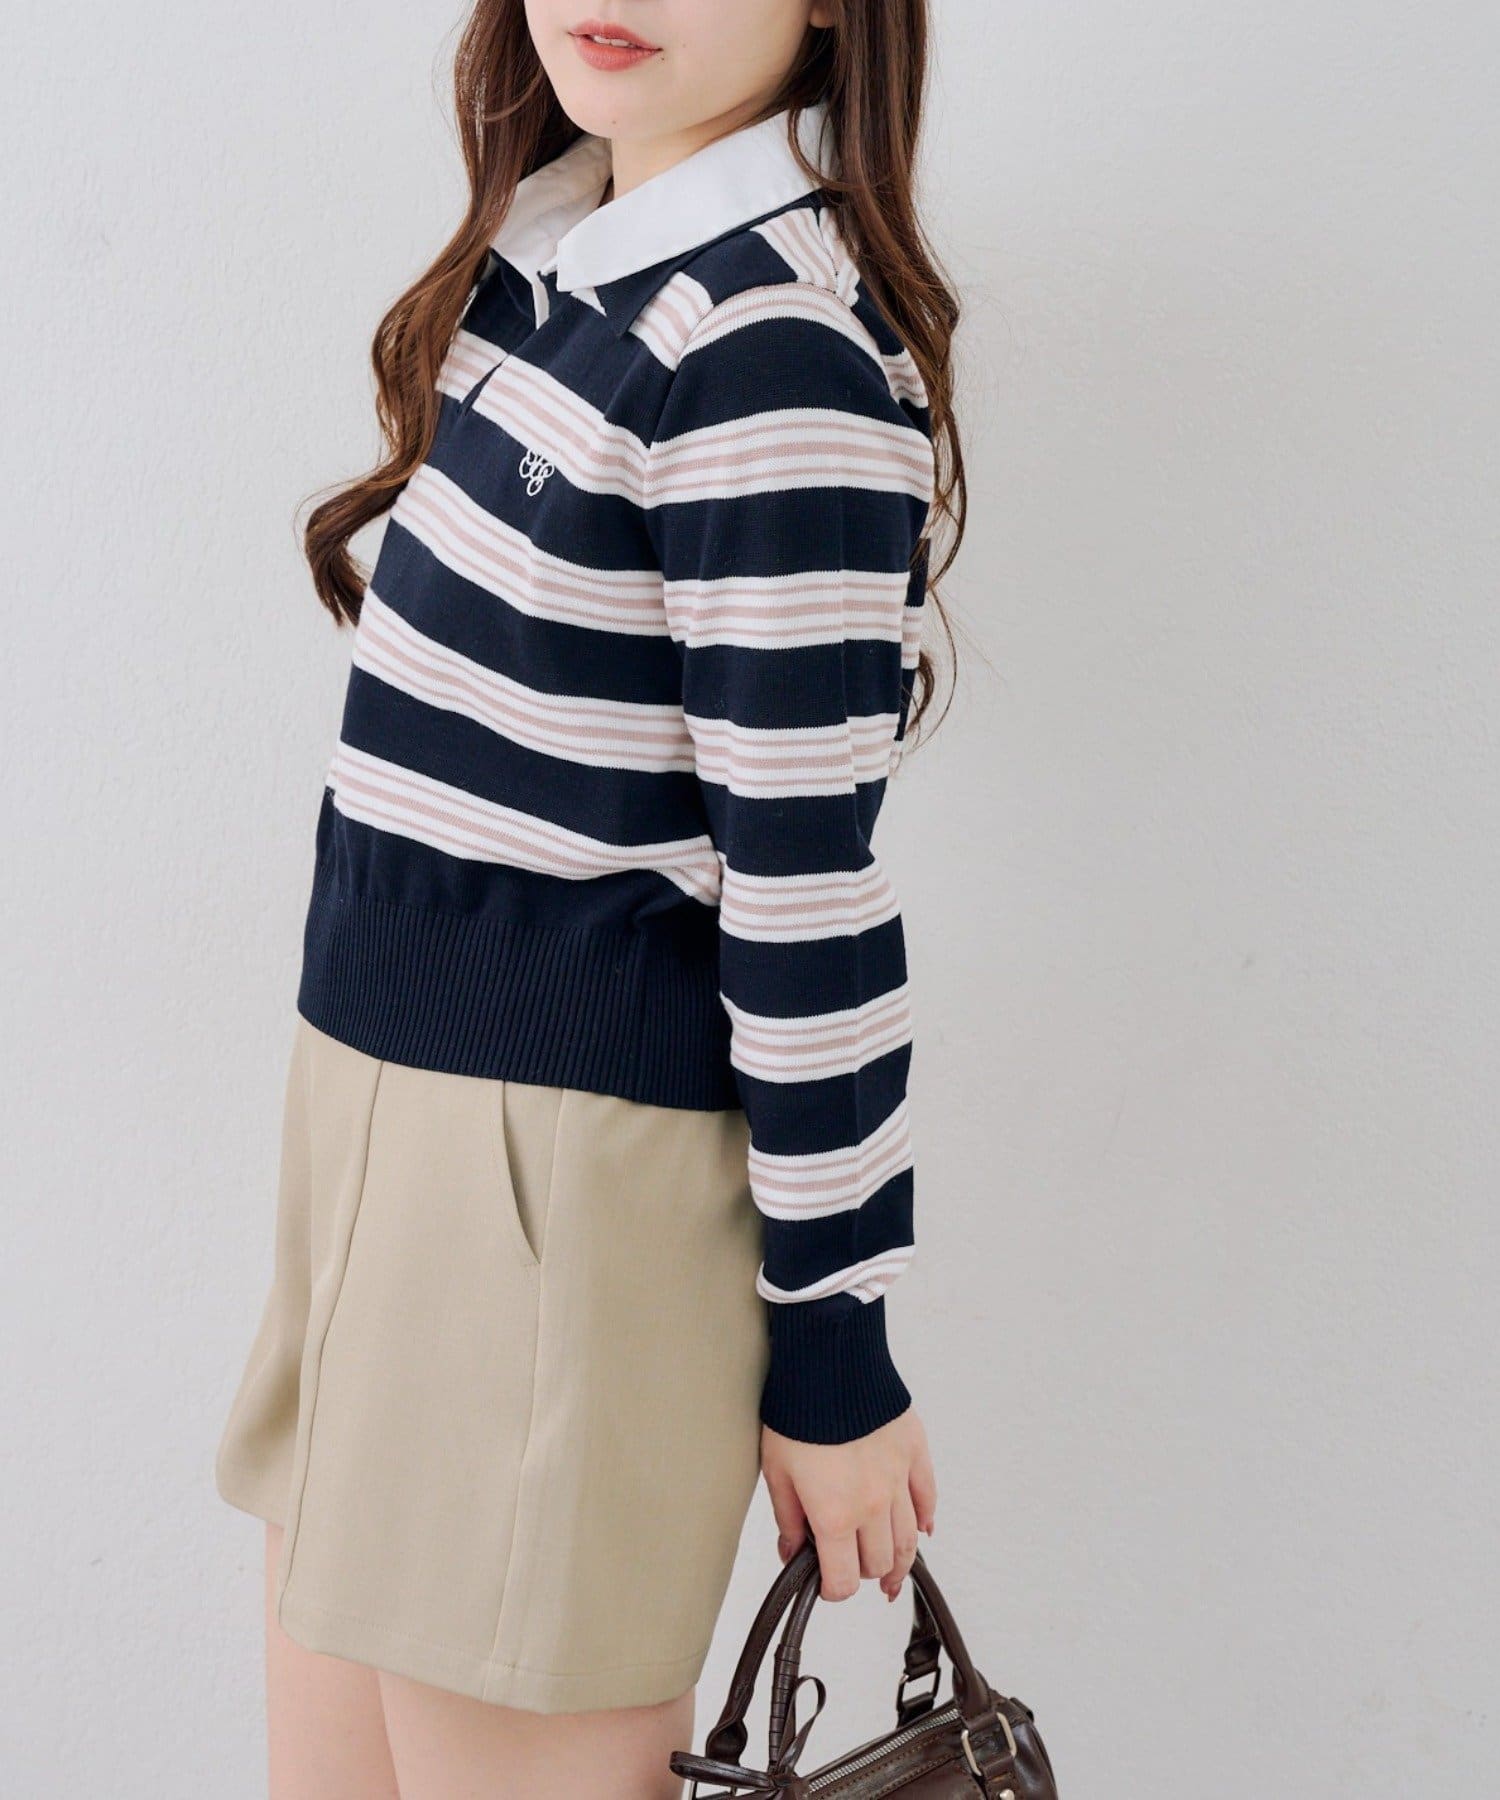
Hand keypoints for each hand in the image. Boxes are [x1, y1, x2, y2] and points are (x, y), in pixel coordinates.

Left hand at [760, 1407, 936, 1603]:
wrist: (828, 1361)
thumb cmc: (797, 1410)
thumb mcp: (776, 1470)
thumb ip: (788, 1518)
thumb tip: (791, 1551)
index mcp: (834, 1514)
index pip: (843, 1580)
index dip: (832, 1590)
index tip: (826, 1584)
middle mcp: (872, 1504)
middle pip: (880, 1562)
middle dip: (863, 1571)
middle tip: (851, 1565)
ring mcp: (898, 1479)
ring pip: (909, 1539)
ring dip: (900, 1560)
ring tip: (891, 1571)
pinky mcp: (914, 1451)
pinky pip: (928, 1497)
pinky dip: (925, 1519)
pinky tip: (922, 1528)